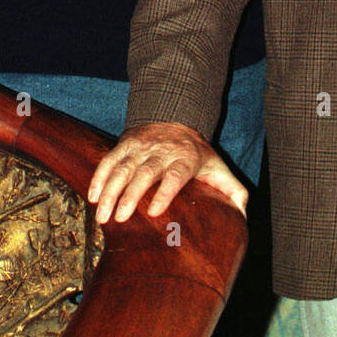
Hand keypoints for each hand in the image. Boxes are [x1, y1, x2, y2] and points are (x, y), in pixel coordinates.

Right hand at [87, 120, 247, 224]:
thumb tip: (243, 215)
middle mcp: (162, 151)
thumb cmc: (197, 154)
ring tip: (102, 216)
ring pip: (123, 168)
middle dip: (131, 195)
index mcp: (185, 159)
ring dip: (110, 191)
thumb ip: (233, 190)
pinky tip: (93, 197)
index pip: (175, 175)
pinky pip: (109, 160)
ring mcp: (141, 147)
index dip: (165, 191)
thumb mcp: (218, 167)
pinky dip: (99, 177)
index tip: (154, 210)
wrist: (175, 118)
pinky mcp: (124, 144)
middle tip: (120, 218)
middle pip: (145, 172)